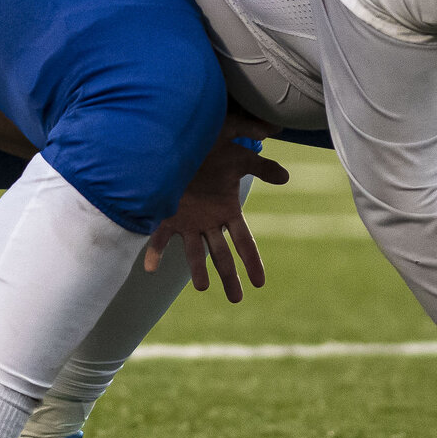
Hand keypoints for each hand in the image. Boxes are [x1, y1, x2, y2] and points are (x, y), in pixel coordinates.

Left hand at [145, 112, 288, 301]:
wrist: (179, 138)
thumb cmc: (210, 145)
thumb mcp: (239, 155)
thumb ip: (261, 166)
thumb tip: (286, 178)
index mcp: (227, 210)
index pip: (244, 241)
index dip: (252, 261)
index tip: (260, 283)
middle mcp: (208, 221)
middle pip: (222, 254)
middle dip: (230, 276)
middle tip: (236, 299)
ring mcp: (188, 220)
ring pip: (195, 251)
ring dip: (198, 270)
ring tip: (203, 287)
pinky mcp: (167, 215)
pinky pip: (160, 237)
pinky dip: (155, 253)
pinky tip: (150, 268)